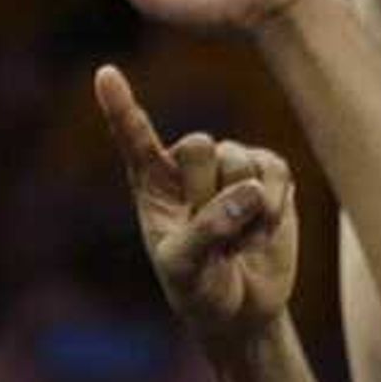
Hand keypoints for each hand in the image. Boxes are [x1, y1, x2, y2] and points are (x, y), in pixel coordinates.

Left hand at [96, 65, 299, 339]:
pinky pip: (276, 170)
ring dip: (245, 209)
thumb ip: (207, 230)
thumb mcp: (186, 270)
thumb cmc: (199, 290)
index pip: (134, 138)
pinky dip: (273, 207)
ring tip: (236, 239)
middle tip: (211, 234)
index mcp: (151, 184)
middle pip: (201, 145)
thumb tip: (247, 192)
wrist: (243, 307)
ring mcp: (230, 164)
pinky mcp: (270, 172)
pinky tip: (262, 230)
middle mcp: (188, 166)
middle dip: (209, 193)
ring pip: (240, 159)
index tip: (104, 73)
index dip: (122, 106)